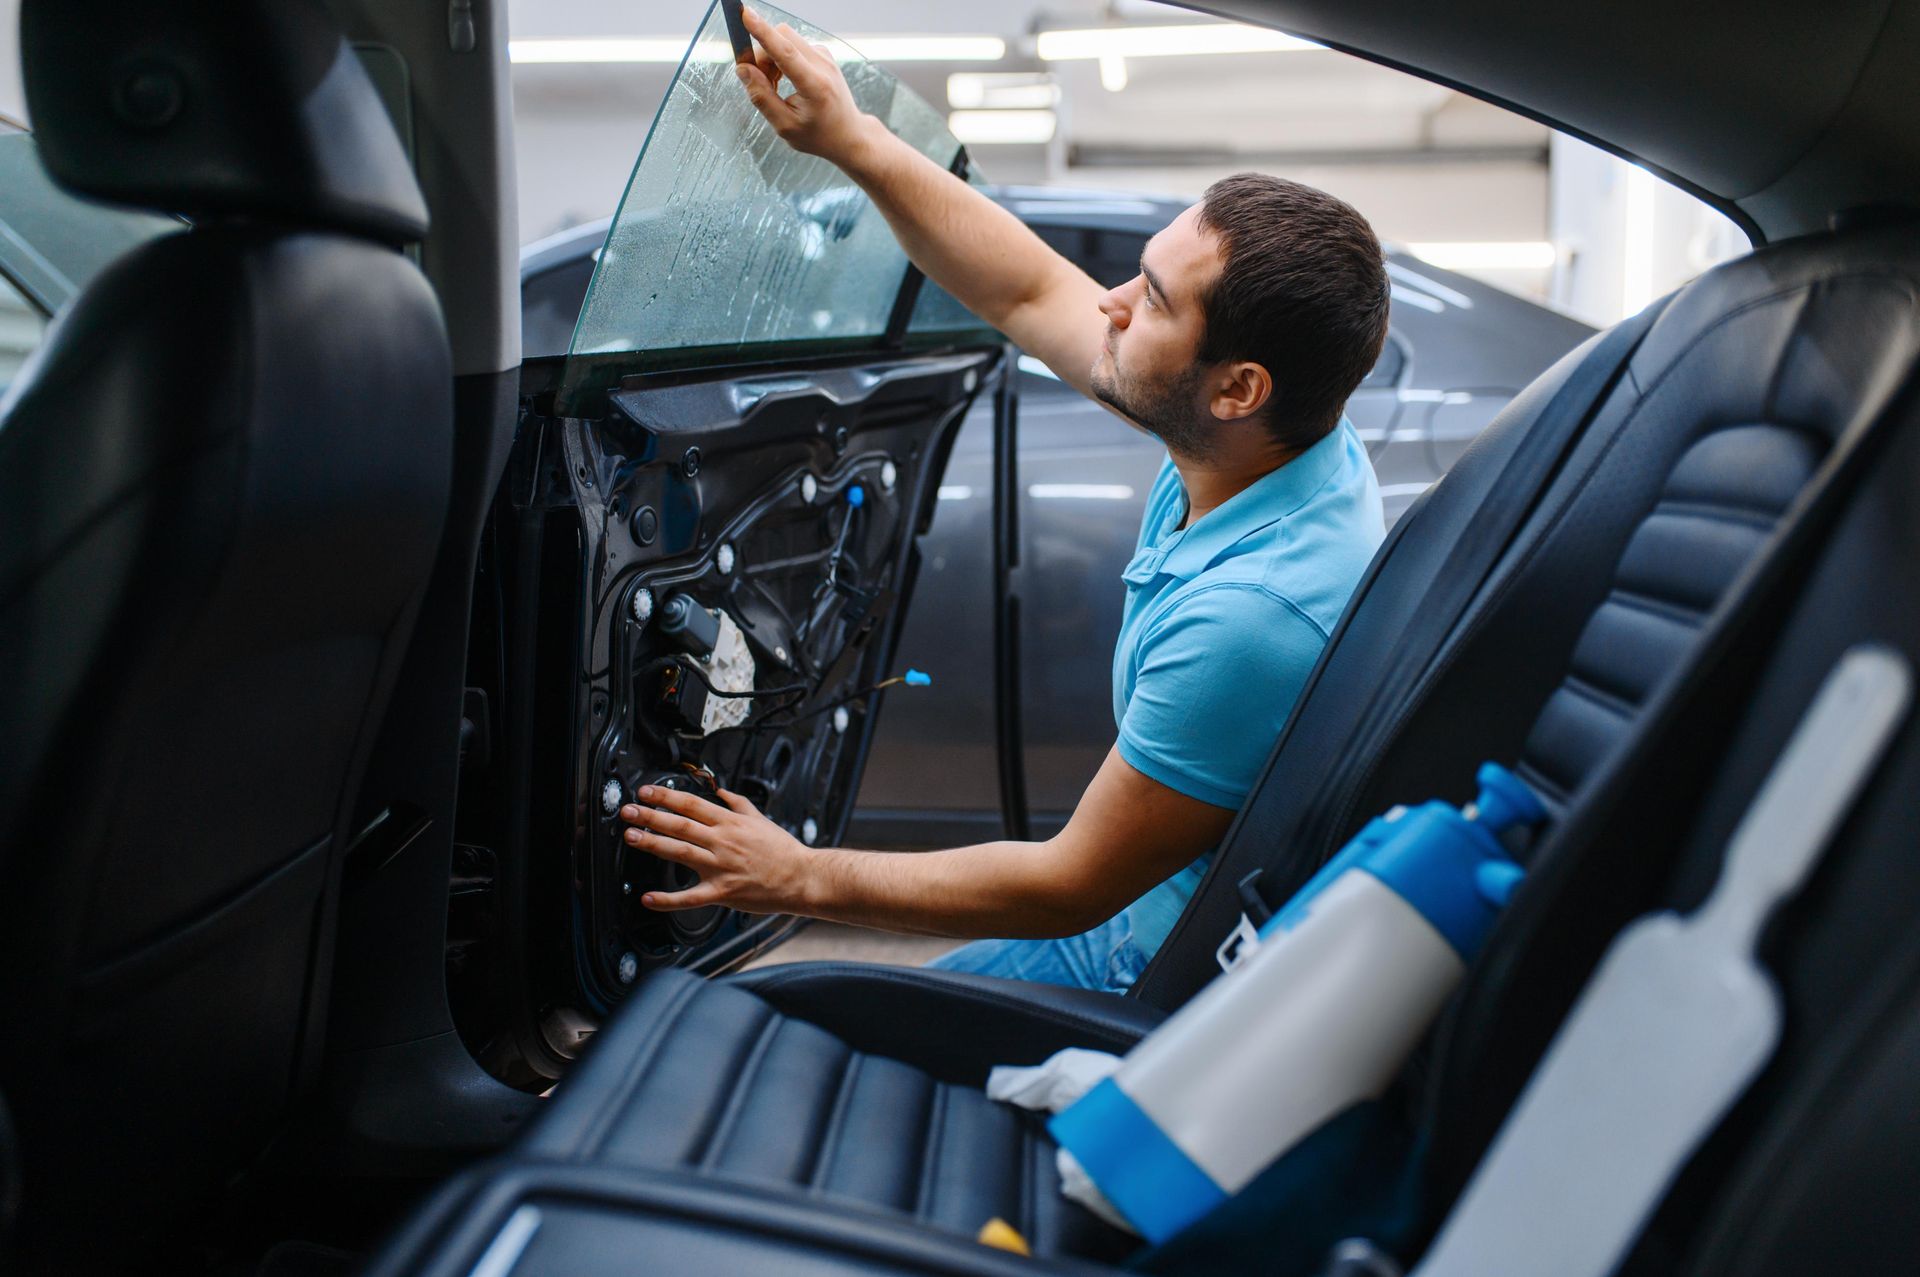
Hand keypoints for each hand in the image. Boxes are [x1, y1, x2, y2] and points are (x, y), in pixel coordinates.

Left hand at [618, 783, 813, 913]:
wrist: (801, 877)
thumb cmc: (782, 850)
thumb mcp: (761, 818)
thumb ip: (738, 803)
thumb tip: (720, 790)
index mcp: (731, 822)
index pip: (692, 804)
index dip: (666, 796)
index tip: (646, 791)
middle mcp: (723, 841)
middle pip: (681, 824)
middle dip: (651, 815)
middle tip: (629, 811)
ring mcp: (721, 866)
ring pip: (681, 852)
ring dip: (653, 843)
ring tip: (632, 837)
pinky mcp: (722, 892)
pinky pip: (691, 897)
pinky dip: (668, 899)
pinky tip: (649, 898)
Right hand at [734, 6, 876, 163]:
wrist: (848, 134)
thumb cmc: (817, 135)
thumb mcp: (785, 126)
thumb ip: (762, 97)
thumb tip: (743, 69)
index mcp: (815, 86)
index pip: (786, 52)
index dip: (763, 32)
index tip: (746, 15)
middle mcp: (823, 65)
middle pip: (783, 37)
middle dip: (762, 54)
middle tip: (762, 82)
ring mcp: (825, 56)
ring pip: (786, 39)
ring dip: (771, 58)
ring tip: (775, 86)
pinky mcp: (822, 53)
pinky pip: (793, 44)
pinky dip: (782, 58)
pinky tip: (786, 80)